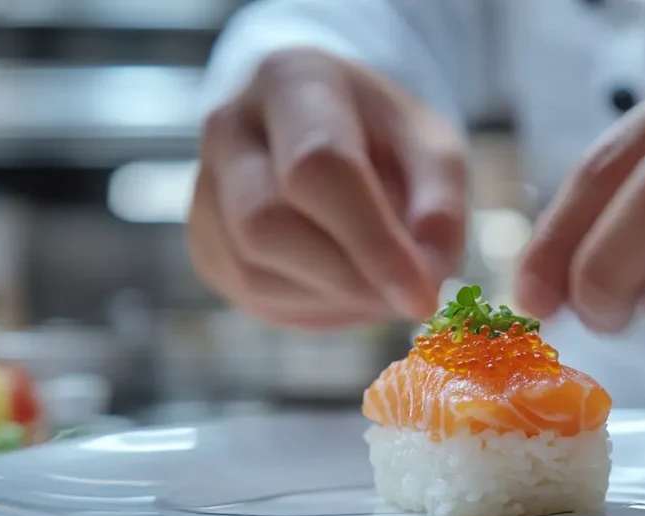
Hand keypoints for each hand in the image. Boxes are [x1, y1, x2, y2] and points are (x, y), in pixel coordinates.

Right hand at [188, 48, 466, 328]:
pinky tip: (341, 282)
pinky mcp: (203, 240)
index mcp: (291, 81)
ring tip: (377, 278)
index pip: (317, 168)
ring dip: (333, 296)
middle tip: (405, 293)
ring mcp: (204, 186)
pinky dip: (311, 305)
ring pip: (255, 271)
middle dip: (348, 276)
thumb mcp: (432, 150)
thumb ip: (440, 205)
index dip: (372, 243)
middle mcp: (229, 125)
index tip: (422, 297)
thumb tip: (429, 277)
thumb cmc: (384, 140)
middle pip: (267, 223)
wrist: (330, 139)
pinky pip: (250, 294)